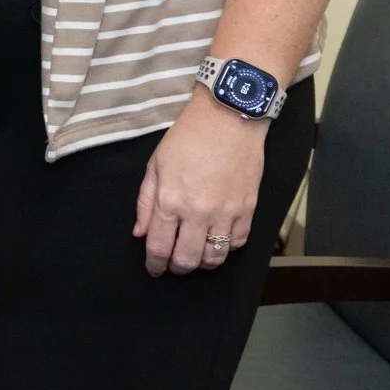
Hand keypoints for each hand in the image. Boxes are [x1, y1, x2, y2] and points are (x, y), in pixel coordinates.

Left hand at [134, 93, 267, 274]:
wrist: (227, 120)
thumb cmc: (187, 138)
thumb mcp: (155, 165)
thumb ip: (145, 202)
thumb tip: (140, 233)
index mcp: (170, 201)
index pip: (159, 247)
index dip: (154, 264)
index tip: (153, 269)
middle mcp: (198, 212)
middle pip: (187, 259)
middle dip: (177, 268)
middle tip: (172, 266)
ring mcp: (226, 213)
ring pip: (215, 258)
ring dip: (202, 263)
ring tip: (195, 257)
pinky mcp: (248, 210)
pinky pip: (238, 243)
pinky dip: (226, 249)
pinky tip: (217, 242)